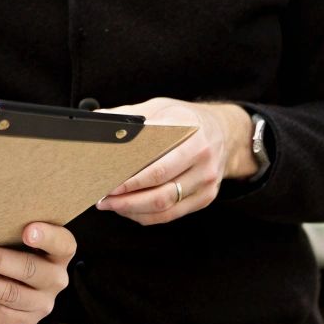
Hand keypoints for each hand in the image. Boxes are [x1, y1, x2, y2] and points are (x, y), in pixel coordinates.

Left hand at [0, 221, 75, 323]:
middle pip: (29, 271)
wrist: (13, 279)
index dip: (46, 237)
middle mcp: (56, 279)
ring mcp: (42, 304)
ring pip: (10, 297)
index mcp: (60, 252)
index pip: (61, 243)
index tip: (27, 231)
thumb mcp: (17, 234)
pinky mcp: (25, 321)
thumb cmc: (12, 246)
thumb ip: (8, 228)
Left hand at [95, 98, 253, 224]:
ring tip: (111, 204)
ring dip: (133, 210)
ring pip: (165, 208)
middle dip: (127, 199)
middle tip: (103, 198)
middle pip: (160, 192)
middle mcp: (203, 160)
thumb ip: (131, 115)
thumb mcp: (161, 108)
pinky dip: (147, 216)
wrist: (225, 132)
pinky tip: (130, 209)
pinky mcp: (205, 198)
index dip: (130, 180)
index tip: (107, 182)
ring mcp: (206, 182)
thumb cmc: (187, 120)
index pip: (158, 166)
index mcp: (192, 134)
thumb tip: (98, 121)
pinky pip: (171, 215)